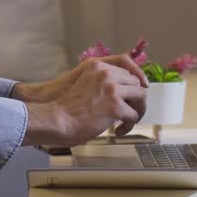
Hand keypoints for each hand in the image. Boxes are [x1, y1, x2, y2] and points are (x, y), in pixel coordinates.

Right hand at [21, 55, 148, 147]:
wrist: (56, 119)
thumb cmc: (66, 107)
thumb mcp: (82, 82)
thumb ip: (98, 81)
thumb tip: (117, 90)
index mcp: (97, 65)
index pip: (127, 68)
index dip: (133, 84)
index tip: (135, 95)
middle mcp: (106, 74)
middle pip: (137, 82)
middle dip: (136, 98)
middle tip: (129, 112)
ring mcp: (112, 89)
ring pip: (141, 97)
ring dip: (137, 111)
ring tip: (126, 122)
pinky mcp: (115, 107)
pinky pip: (134, 116)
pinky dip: (128, 126)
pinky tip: (117, 131)